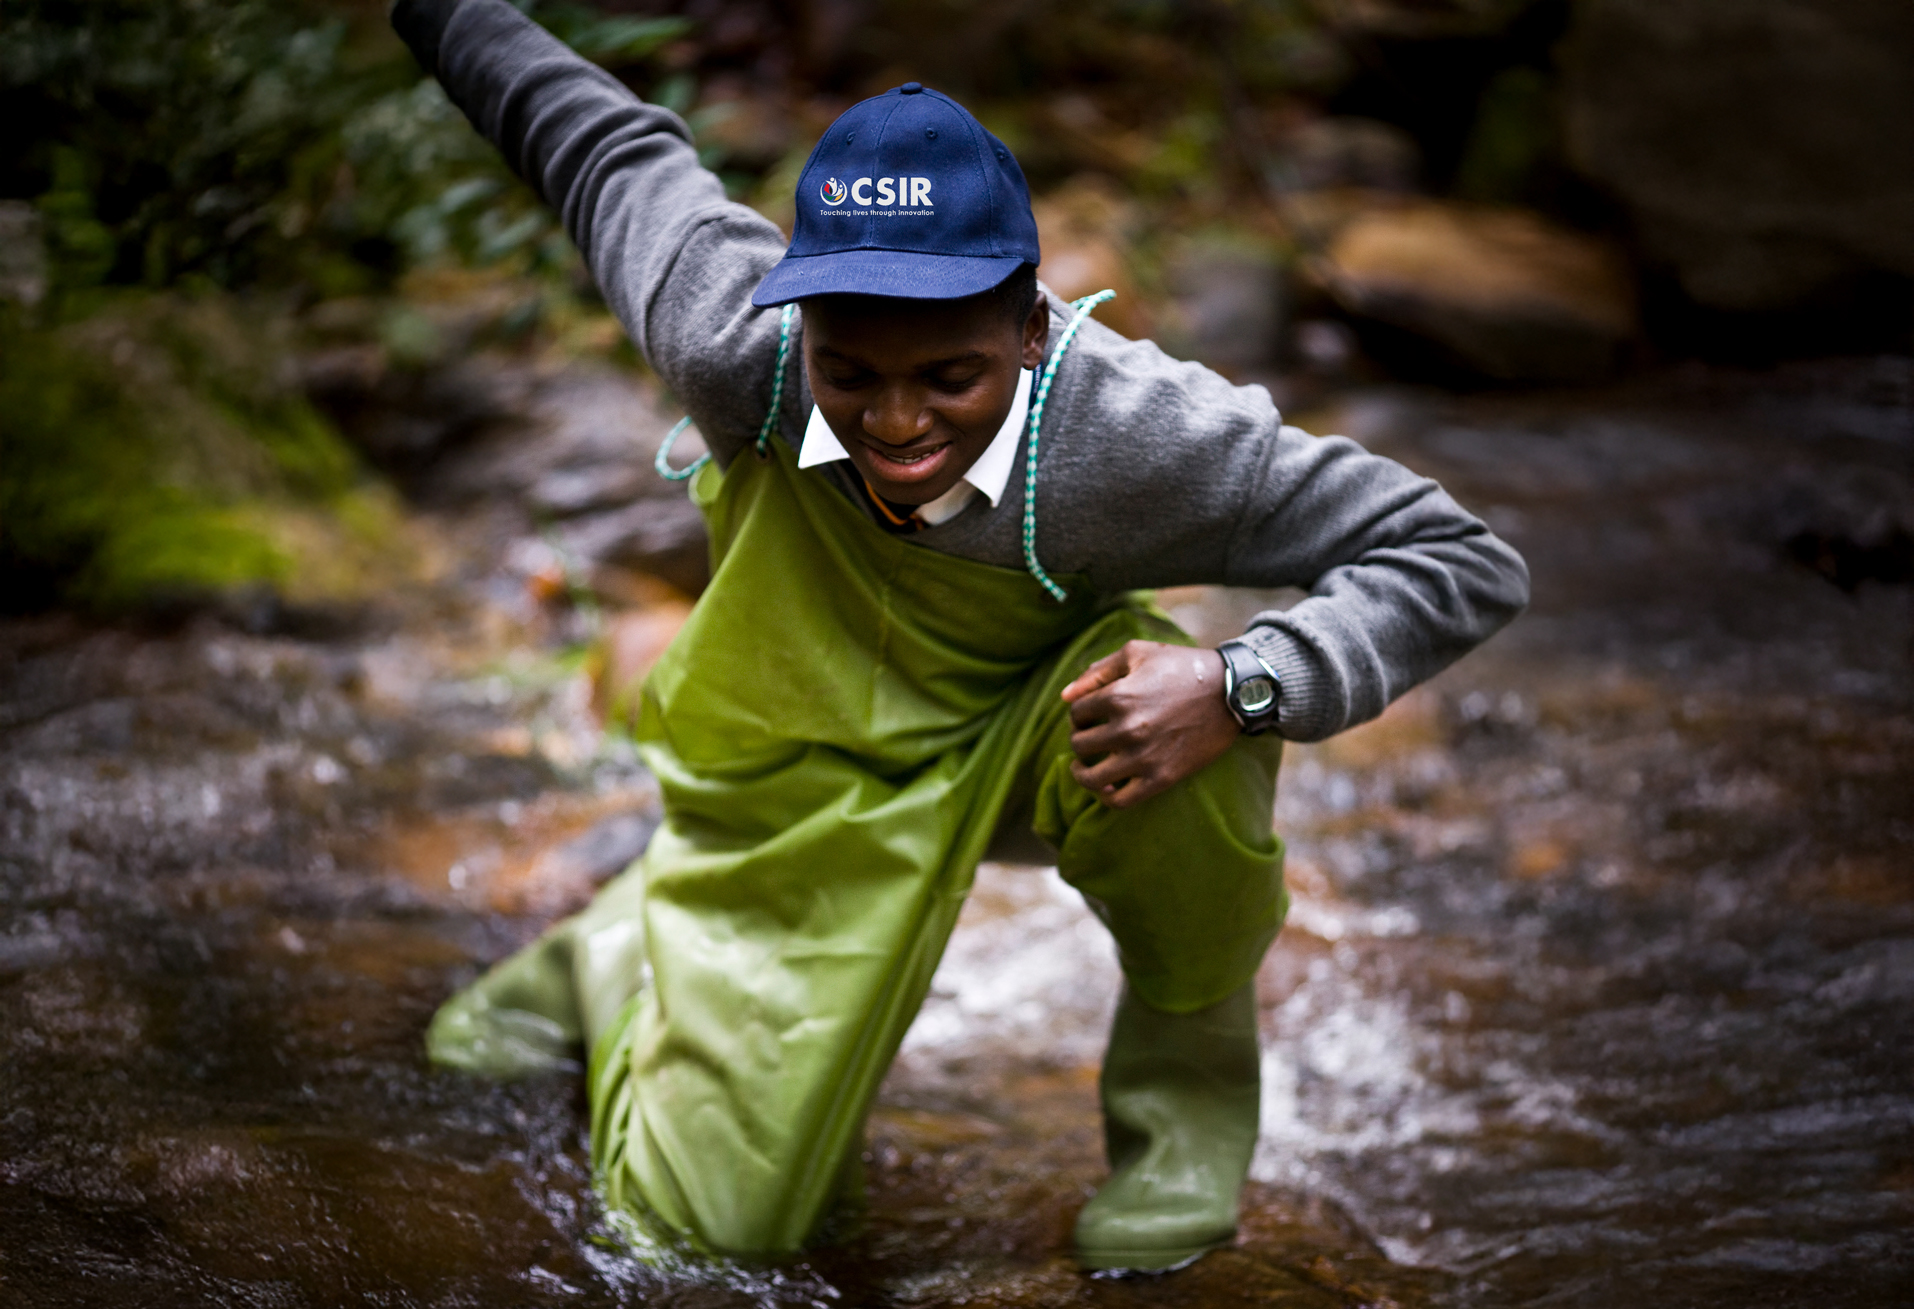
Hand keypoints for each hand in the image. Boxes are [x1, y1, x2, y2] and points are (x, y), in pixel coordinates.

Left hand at [1060, 640, 1241, 808]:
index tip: (1089, 712)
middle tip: (1090, 734)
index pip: (1076, 712)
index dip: (1078, 711)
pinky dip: (1105, 796)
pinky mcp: (1161, 778)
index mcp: (1119, 696)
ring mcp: (1143, 757)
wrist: (1231, 693)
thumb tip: (1065, 696)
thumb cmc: (1183, 667)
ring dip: (1082, 771)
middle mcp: (1127, 729)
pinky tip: (1105, 785)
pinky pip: (1120, 800)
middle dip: (1079, 738)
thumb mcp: (1138, 653)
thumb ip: (1097, 671)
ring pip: (1091, 777)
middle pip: (1079, 744)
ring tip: (1084, 765)